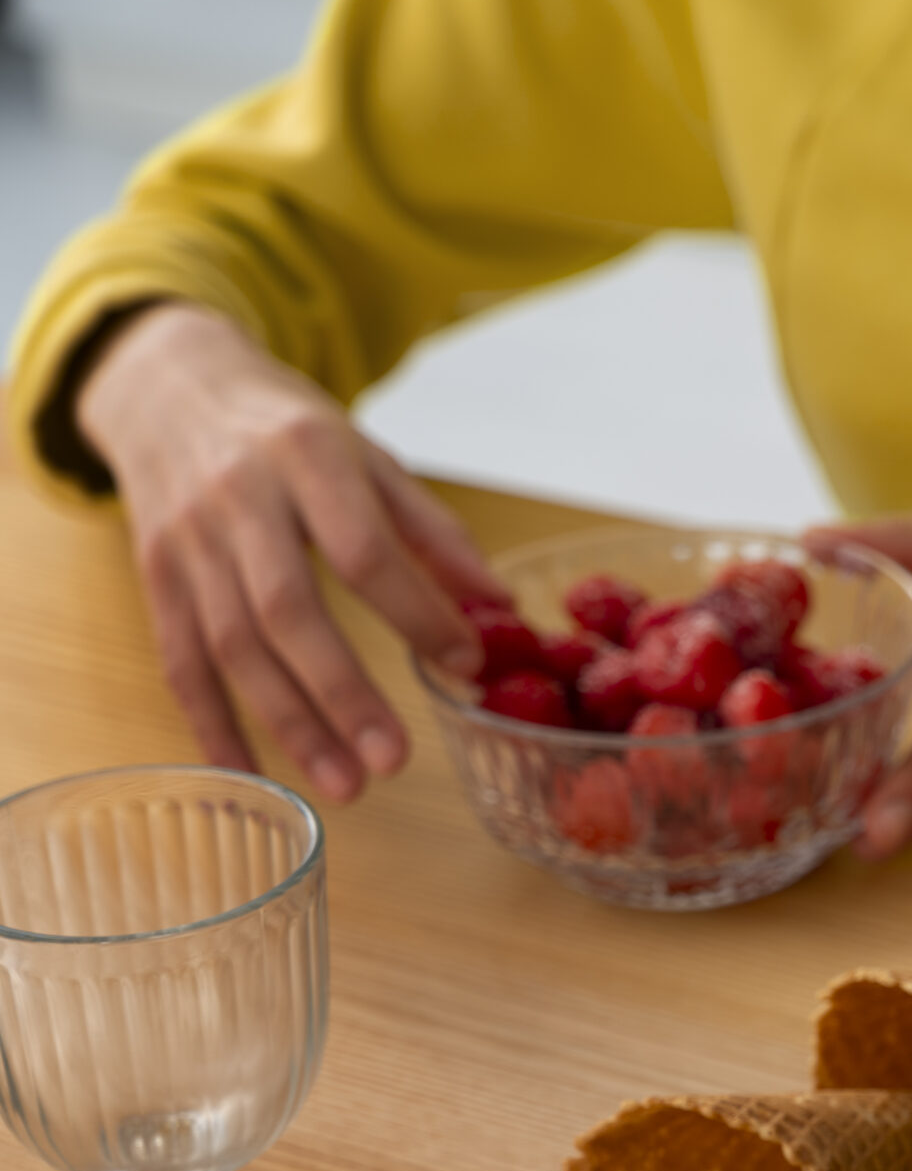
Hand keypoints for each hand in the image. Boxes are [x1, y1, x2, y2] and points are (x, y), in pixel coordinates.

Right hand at [76, 302, 506, 801]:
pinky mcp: (152, 575)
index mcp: (305, 459)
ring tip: (347, 785)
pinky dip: (212, 723)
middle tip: (395, 761)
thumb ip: (433, 531)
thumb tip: (501, 607)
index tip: (465, 662)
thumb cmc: (289, 430)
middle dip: (341, 693)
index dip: (414, 611)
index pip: (361, 549)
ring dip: (288, 724)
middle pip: (286, 611)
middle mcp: (237, 500)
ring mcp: (186, 541)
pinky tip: (250, 775)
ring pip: (231, 647)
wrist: (168, 386)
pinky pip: (179, 659)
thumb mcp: (369, 456)